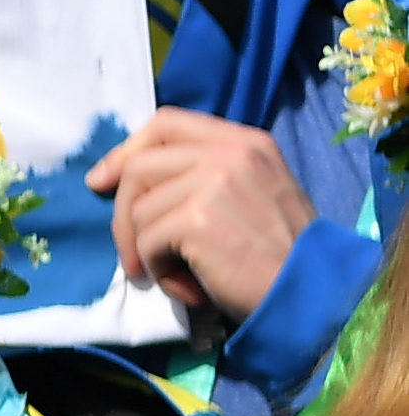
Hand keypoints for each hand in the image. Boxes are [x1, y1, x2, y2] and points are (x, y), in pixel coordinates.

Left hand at [85, 110, 312, 325]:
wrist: (312, 292)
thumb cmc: (279, 253)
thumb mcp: (249, 194)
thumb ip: (203, 175)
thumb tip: (125, 176)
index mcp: (244, 141)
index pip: (165, 123)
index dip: (126, 151)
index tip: (102, 181)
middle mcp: (229, 152)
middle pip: (139, 167)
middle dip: (122, 216)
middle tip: (133, 257)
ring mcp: (214, 181)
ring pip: (138, 211)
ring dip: (147, 253)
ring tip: (180, 276)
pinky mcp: (197, 217)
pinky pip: (147, 242)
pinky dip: (160, 271)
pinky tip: (190, 286)